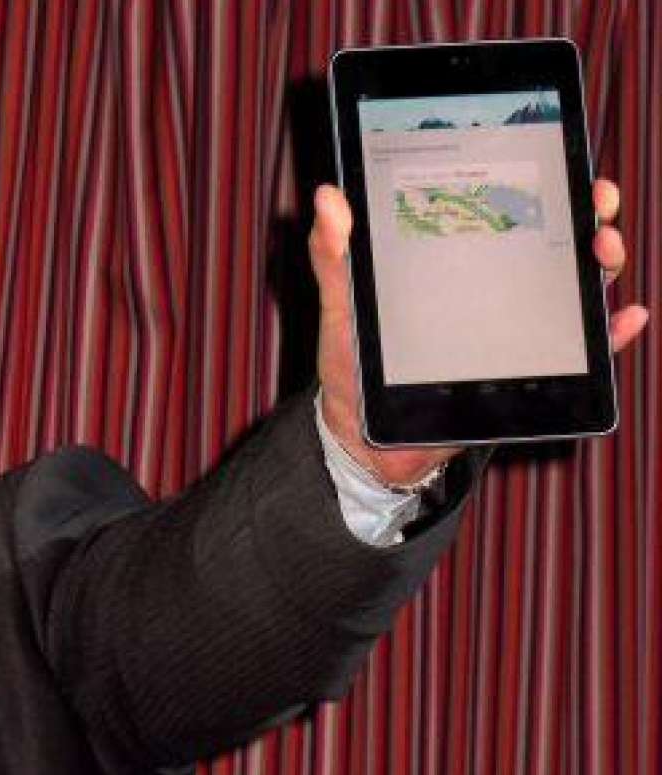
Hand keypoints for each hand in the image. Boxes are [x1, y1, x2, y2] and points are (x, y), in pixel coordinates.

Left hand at [308, 179, 648, 485]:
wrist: (364, 435)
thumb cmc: (352, 363)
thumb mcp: (340, 305)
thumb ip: (333, 255)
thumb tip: (327, 195)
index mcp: (454, 267)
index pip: (503, 216)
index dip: (536, 186)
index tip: (557, 162)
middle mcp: (492, 292)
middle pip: (552, 246)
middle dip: (584, 217)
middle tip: (594, 204)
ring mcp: (514, 333)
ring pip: (574, 293)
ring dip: (600, 267)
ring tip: (604, 253)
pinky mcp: (525, 376)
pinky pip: (581, 356)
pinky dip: (610, 338)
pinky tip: (625, 320)